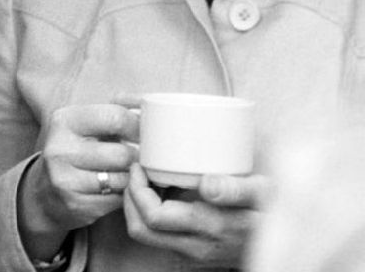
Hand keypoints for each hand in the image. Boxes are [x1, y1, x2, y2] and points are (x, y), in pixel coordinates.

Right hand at [17, 102, 138, 259]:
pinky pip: (117, 201)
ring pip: (122, 179)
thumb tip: (143, 101)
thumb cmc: (76, 150)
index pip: (115, 117)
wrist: (45, 191)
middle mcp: (60, 148)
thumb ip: (113, 110)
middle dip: (137, 157)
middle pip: (122, 153)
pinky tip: (115, 190)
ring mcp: (65, 179)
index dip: (138, 126)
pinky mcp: (75, 204)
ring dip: (132, 178)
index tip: (145, 133)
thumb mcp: (85, 123)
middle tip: (139, 158)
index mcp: (64, 120)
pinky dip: (123, 197)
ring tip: (127, 173)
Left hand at [123, 163, 268, 265]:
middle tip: (135, 169)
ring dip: (137, 206)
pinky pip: (160, 237)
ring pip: (147, 235)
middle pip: (140, 230)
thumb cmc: (274, 208)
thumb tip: (207, 185)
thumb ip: (237, 189)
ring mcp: (194, 252)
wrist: (288, 240)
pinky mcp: (196, 252)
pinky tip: (162, 192)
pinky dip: (150, 214)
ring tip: (145, 178)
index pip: (152, 216)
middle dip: (129, 197)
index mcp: (209, 227)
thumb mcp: (264, 193)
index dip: (136, 189)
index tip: (140, 164)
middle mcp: (196, 246)